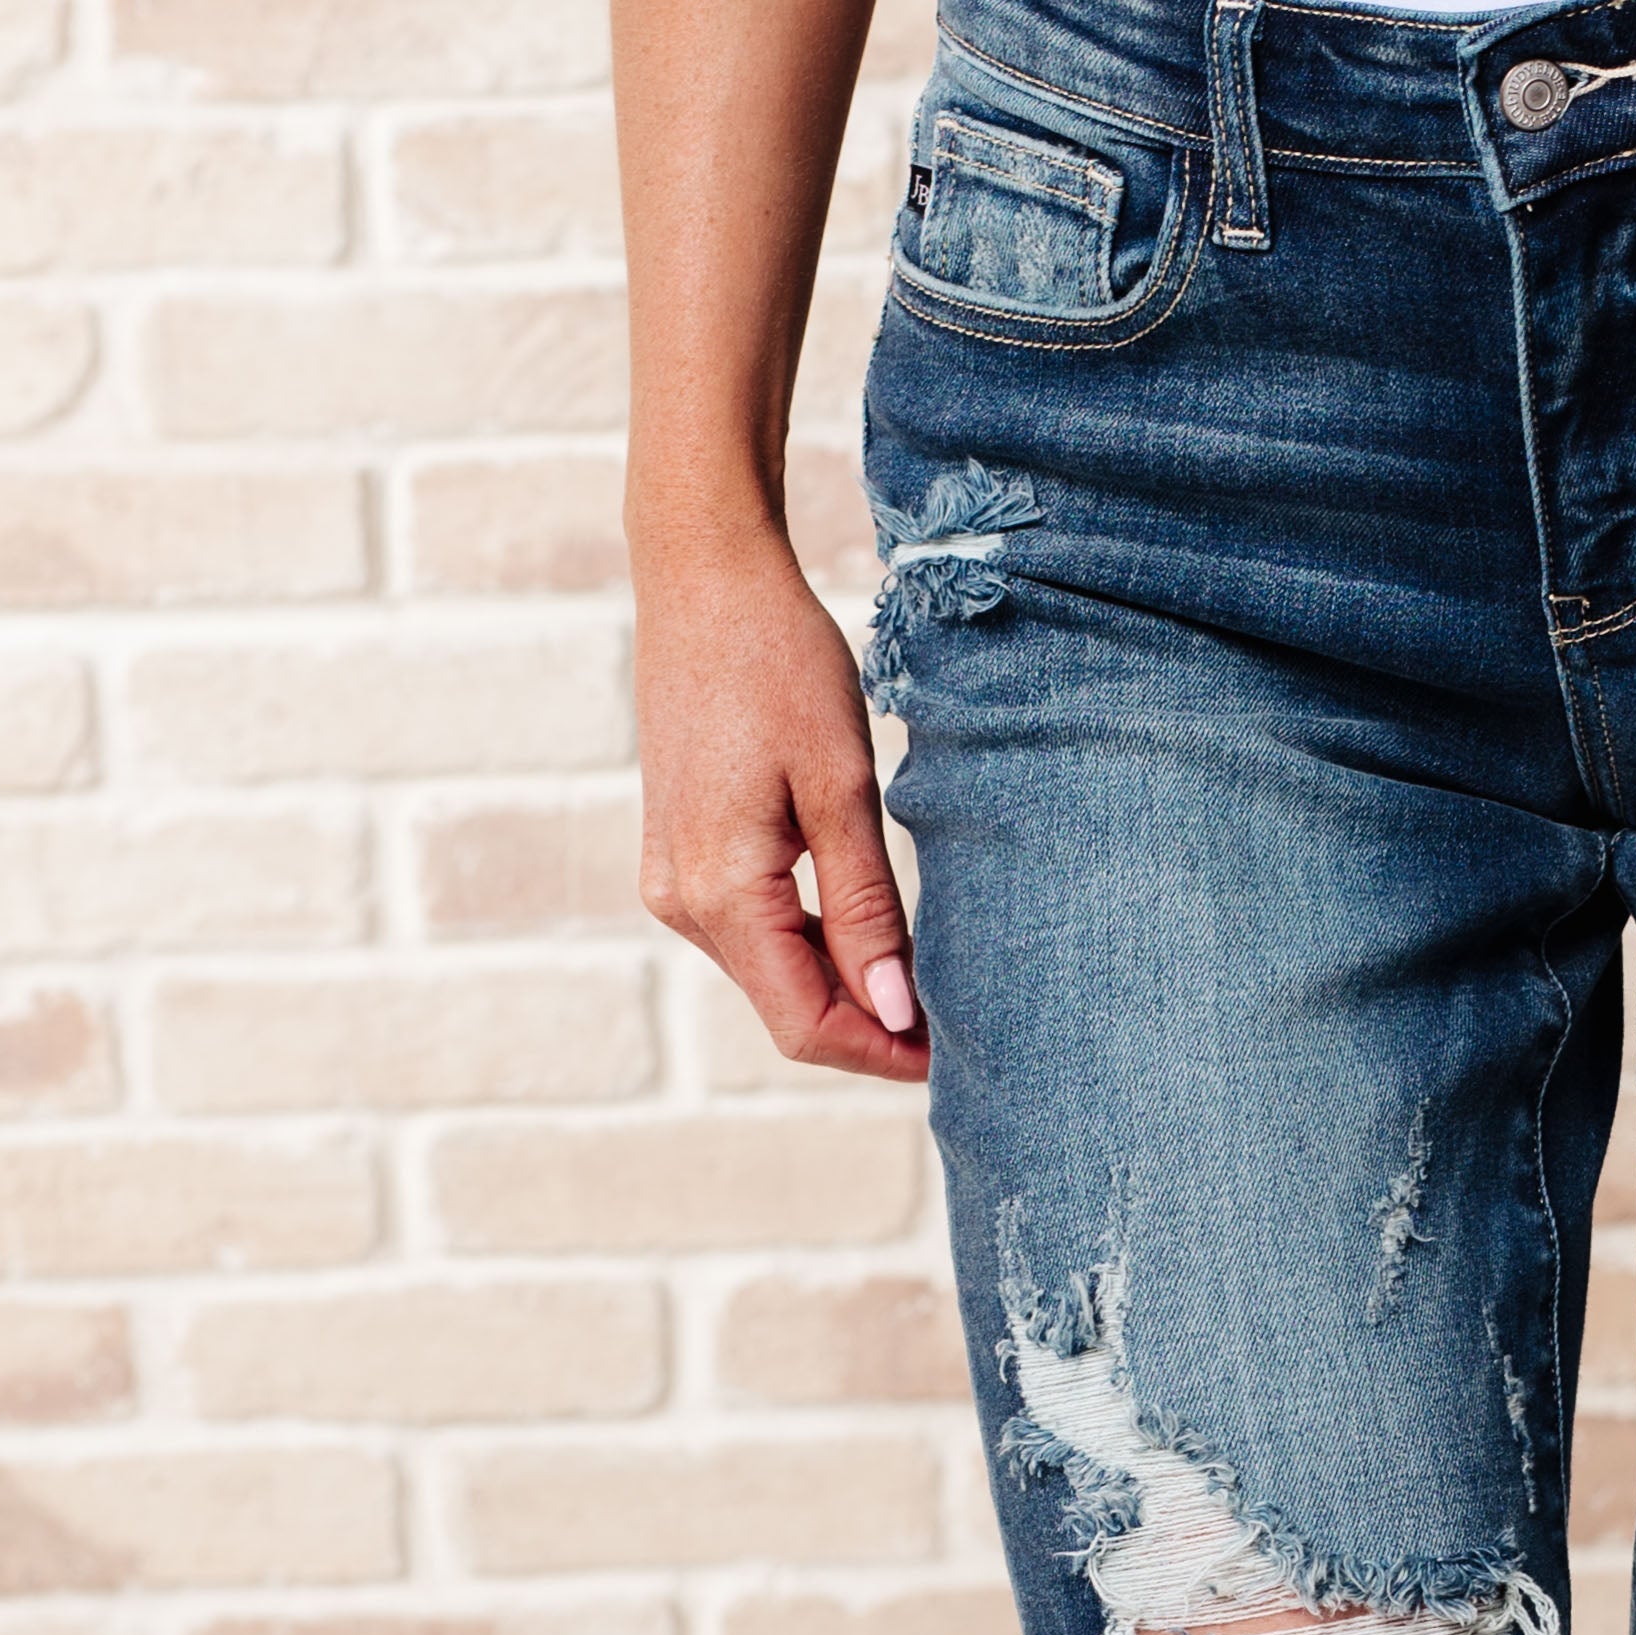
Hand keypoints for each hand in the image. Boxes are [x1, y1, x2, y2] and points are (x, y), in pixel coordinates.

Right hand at [633, 514, 928, 1085]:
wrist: (705, 580)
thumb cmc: (779, 664)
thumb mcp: (840, 787)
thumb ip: (865, 909)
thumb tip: (894, 1011)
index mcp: (720, 892)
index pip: (804, 1022)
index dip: (881, 1052)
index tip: (956, 1054)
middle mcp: (681, 902)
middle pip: (786, 1007)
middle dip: (871, 1025)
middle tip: (962, 1021)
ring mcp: (674, 880)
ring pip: (771, 971)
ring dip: (846, 984)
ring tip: (929, 974)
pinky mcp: (682, 854)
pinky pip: (753, 928)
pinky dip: (814, 942)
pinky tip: (870, 925)